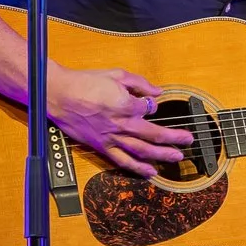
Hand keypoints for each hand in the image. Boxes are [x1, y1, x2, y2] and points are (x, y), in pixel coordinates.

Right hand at [48, 64, 192, 178]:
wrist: (57, 94)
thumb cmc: (84, 82)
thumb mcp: (116, 74)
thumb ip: (140, 83)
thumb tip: (158, 92)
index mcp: (126, 105)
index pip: (150, 108)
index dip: (153, 106)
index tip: (151, 104)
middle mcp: (122, 124)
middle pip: (155, 134)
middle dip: (174, 138)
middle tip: (188, 140)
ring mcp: (112, 137)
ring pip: (143, 151)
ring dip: (162, 155)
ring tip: (177, 157)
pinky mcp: (101, 147)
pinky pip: (123, 161)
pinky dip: (138, 168)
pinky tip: (151, 172)